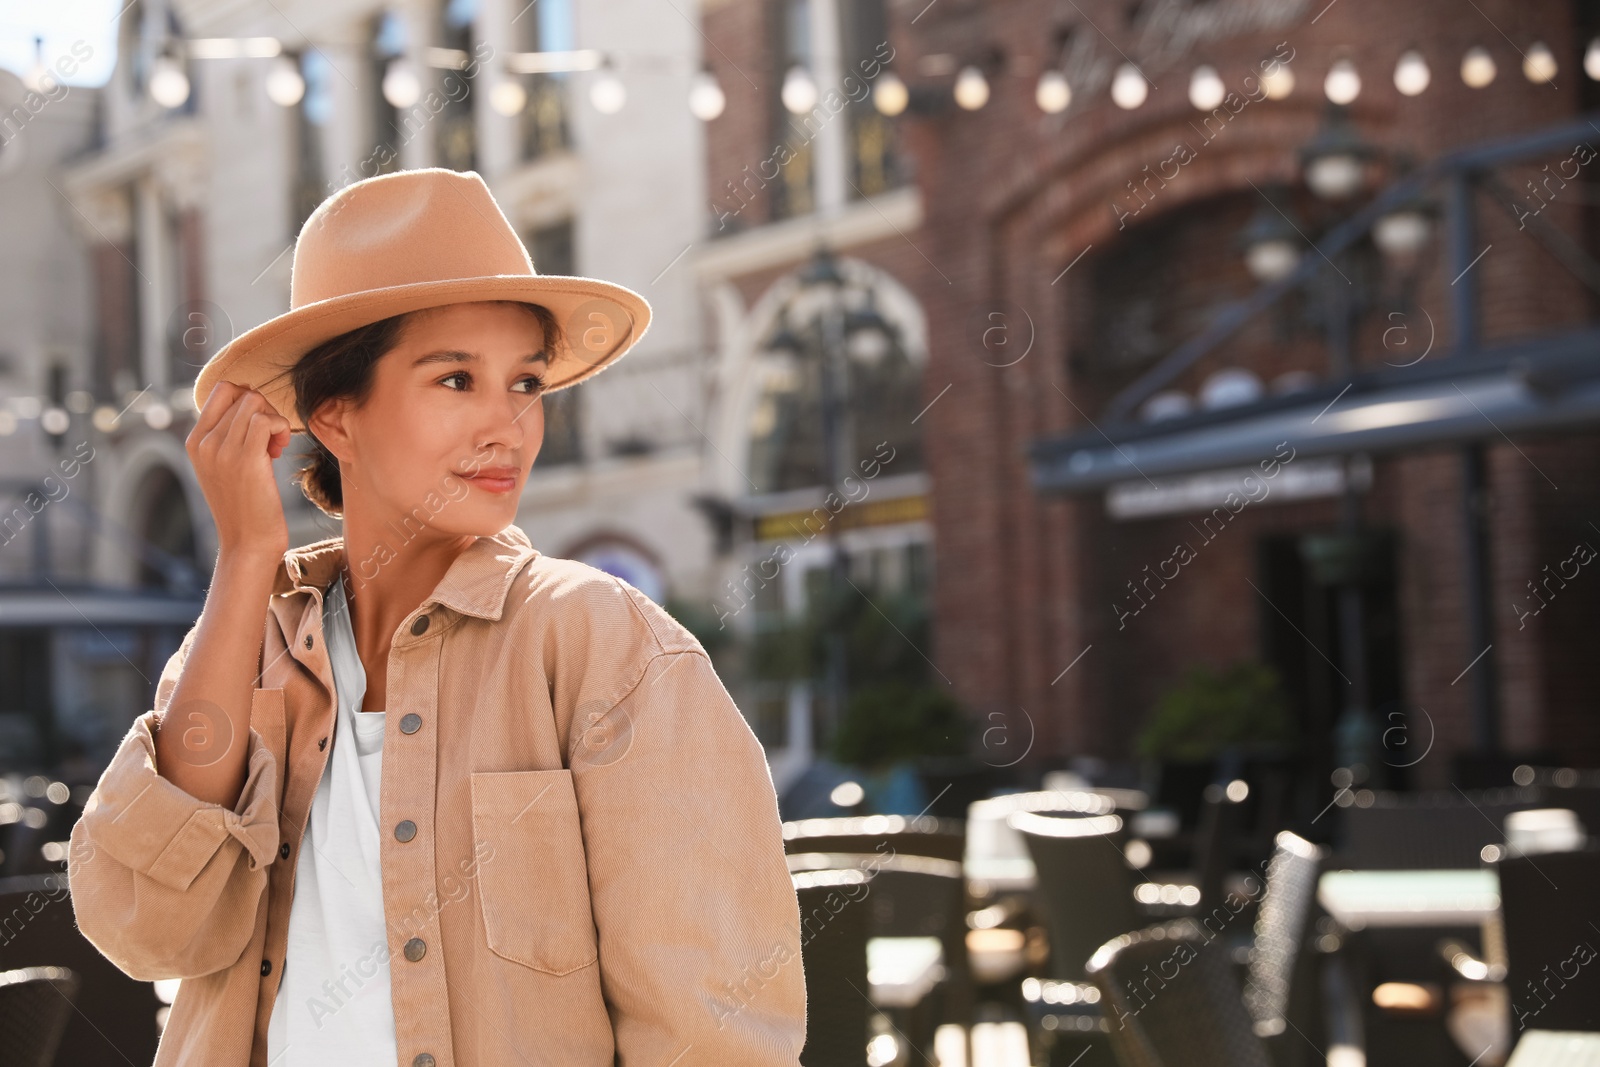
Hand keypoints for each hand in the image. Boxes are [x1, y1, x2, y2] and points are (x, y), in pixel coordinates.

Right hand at [186, 381, 292, 563]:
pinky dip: (280, 427)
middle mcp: (203, 443)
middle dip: (264, 409)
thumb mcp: (227, 466)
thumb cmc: (245, 505)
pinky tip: (280, 450)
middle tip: (271, 439)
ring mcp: (221, 450)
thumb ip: (231, 436)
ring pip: (254, 401)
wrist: (247, 543)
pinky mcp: (245, 460)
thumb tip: (254, 402)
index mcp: (195, 441)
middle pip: (241, 393)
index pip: (221, 389)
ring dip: (274, 418)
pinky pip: (265, 420)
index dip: (249, 398)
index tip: (258, 426)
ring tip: (275, 446)